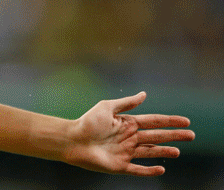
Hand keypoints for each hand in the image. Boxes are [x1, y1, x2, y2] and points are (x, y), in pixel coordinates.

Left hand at [64, 91, 194, 175]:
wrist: (72, 140)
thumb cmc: (87, 122)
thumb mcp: (107, 107)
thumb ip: (126, 103)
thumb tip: (144, 94)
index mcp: (128, 123)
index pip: (154, 121)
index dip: (170, 121)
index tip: (186, 121)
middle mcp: (130, 138)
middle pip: (157, 136)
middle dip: (174, 136)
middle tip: (191, 135)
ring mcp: (126, 152)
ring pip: (150, 152)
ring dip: (164, 152)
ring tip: (177, 152)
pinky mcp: (120, 166)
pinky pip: (138, 169)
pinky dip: (149, 170)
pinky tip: (161, 169)